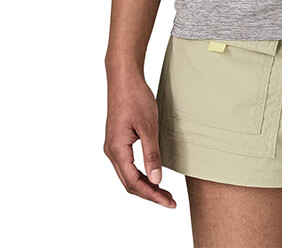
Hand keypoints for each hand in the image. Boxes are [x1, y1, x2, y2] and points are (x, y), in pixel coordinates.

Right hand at [103, 67, 176, 207]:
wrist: (124, 79)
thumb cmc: (136, 98)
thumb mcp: (148, 126)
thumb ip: (152, 154)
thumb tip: (157, 179)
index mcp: (117, 150)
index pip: (134, 182)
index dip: (152, 195)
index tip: (169, 202)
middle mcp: (111, 151)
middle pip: (129, 183)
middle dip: (150, 194)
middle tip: (170, 200)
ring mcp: (113, 147)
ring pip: (127, 175)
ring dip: (145, 185)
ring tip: (164, 192)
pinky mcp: (117, 141)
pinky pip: (127, 165)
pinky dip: (140, 174)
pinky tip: (152, 175)